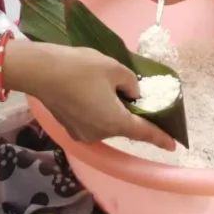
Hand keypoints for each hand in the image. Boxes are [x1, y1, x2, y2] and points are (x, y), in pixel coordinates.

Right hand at [19, 42, 174, 150]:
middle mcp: (100, 134)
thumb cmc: (80, 68)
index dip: (160, 138)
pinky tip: (95, 93)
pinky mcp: (70, 128)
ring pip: (107, 124)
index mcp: (115, 122)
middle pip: (124, 127)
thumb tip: (133, 93)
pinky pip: (93, 122)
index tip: (173, 145)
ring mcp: (82, 133)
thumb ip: (131, 83)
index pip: (143, 133)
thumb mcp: (114, 68)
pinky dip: (99, 112)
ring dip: (114, 112)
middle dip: (133, 115)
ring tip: (113, 89)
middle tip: (140, 98)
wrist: (40, 71)